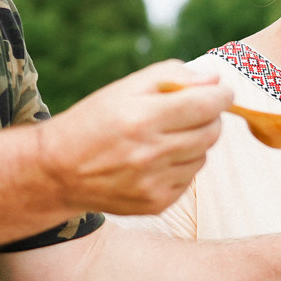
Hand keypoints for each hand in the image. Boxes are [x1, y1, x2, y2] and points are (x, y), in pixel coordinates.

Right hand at [34, 60, 231, 215]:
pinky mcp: (156, 204)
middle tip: (191, 112)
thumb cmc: (95, 121)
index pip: (207, 105)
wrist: (58, 170)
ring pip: (203, 156)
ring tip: (164, 138)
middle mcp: (150, 154)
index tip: (222, 92)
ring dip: (194, 143)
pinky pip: (189, 179)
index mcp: (142, 118)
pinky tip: (154, 161)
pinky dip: (181, 166)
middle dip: (209, 117)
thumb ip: (172, 76)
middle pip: (211, 132)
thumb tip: (214, 81)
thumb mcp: (125, 88)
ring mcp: (154, 183)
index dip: (222, 95)